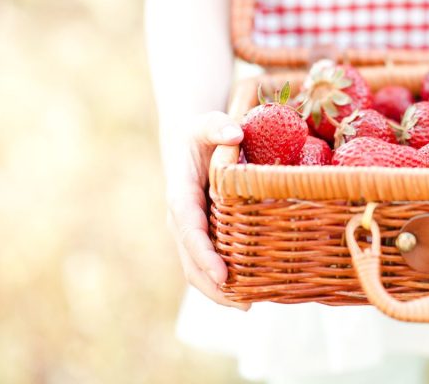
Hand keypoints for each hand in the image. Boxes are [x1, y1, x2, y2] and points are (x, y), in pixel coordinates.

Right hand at [166, 111, 249, 309]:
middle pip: (190, 260)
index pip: (190, 229)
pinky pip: (207, 263)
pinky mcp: (201, 235)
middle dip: (212, 285)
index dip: (204, 254)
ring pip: (196, 269)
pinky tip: (247, 293)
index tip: (223, 274)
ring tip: (247, 305)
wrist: (187, 142)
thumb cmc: (200, 132)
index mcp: (181, 194)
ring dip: (217, 291)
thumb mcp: (206, 122)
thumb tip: (235, 134)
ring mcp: (189, 231)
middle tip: (242, 303)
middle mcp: (181, 218)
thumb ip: (218, 125)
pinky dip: (222, 282)